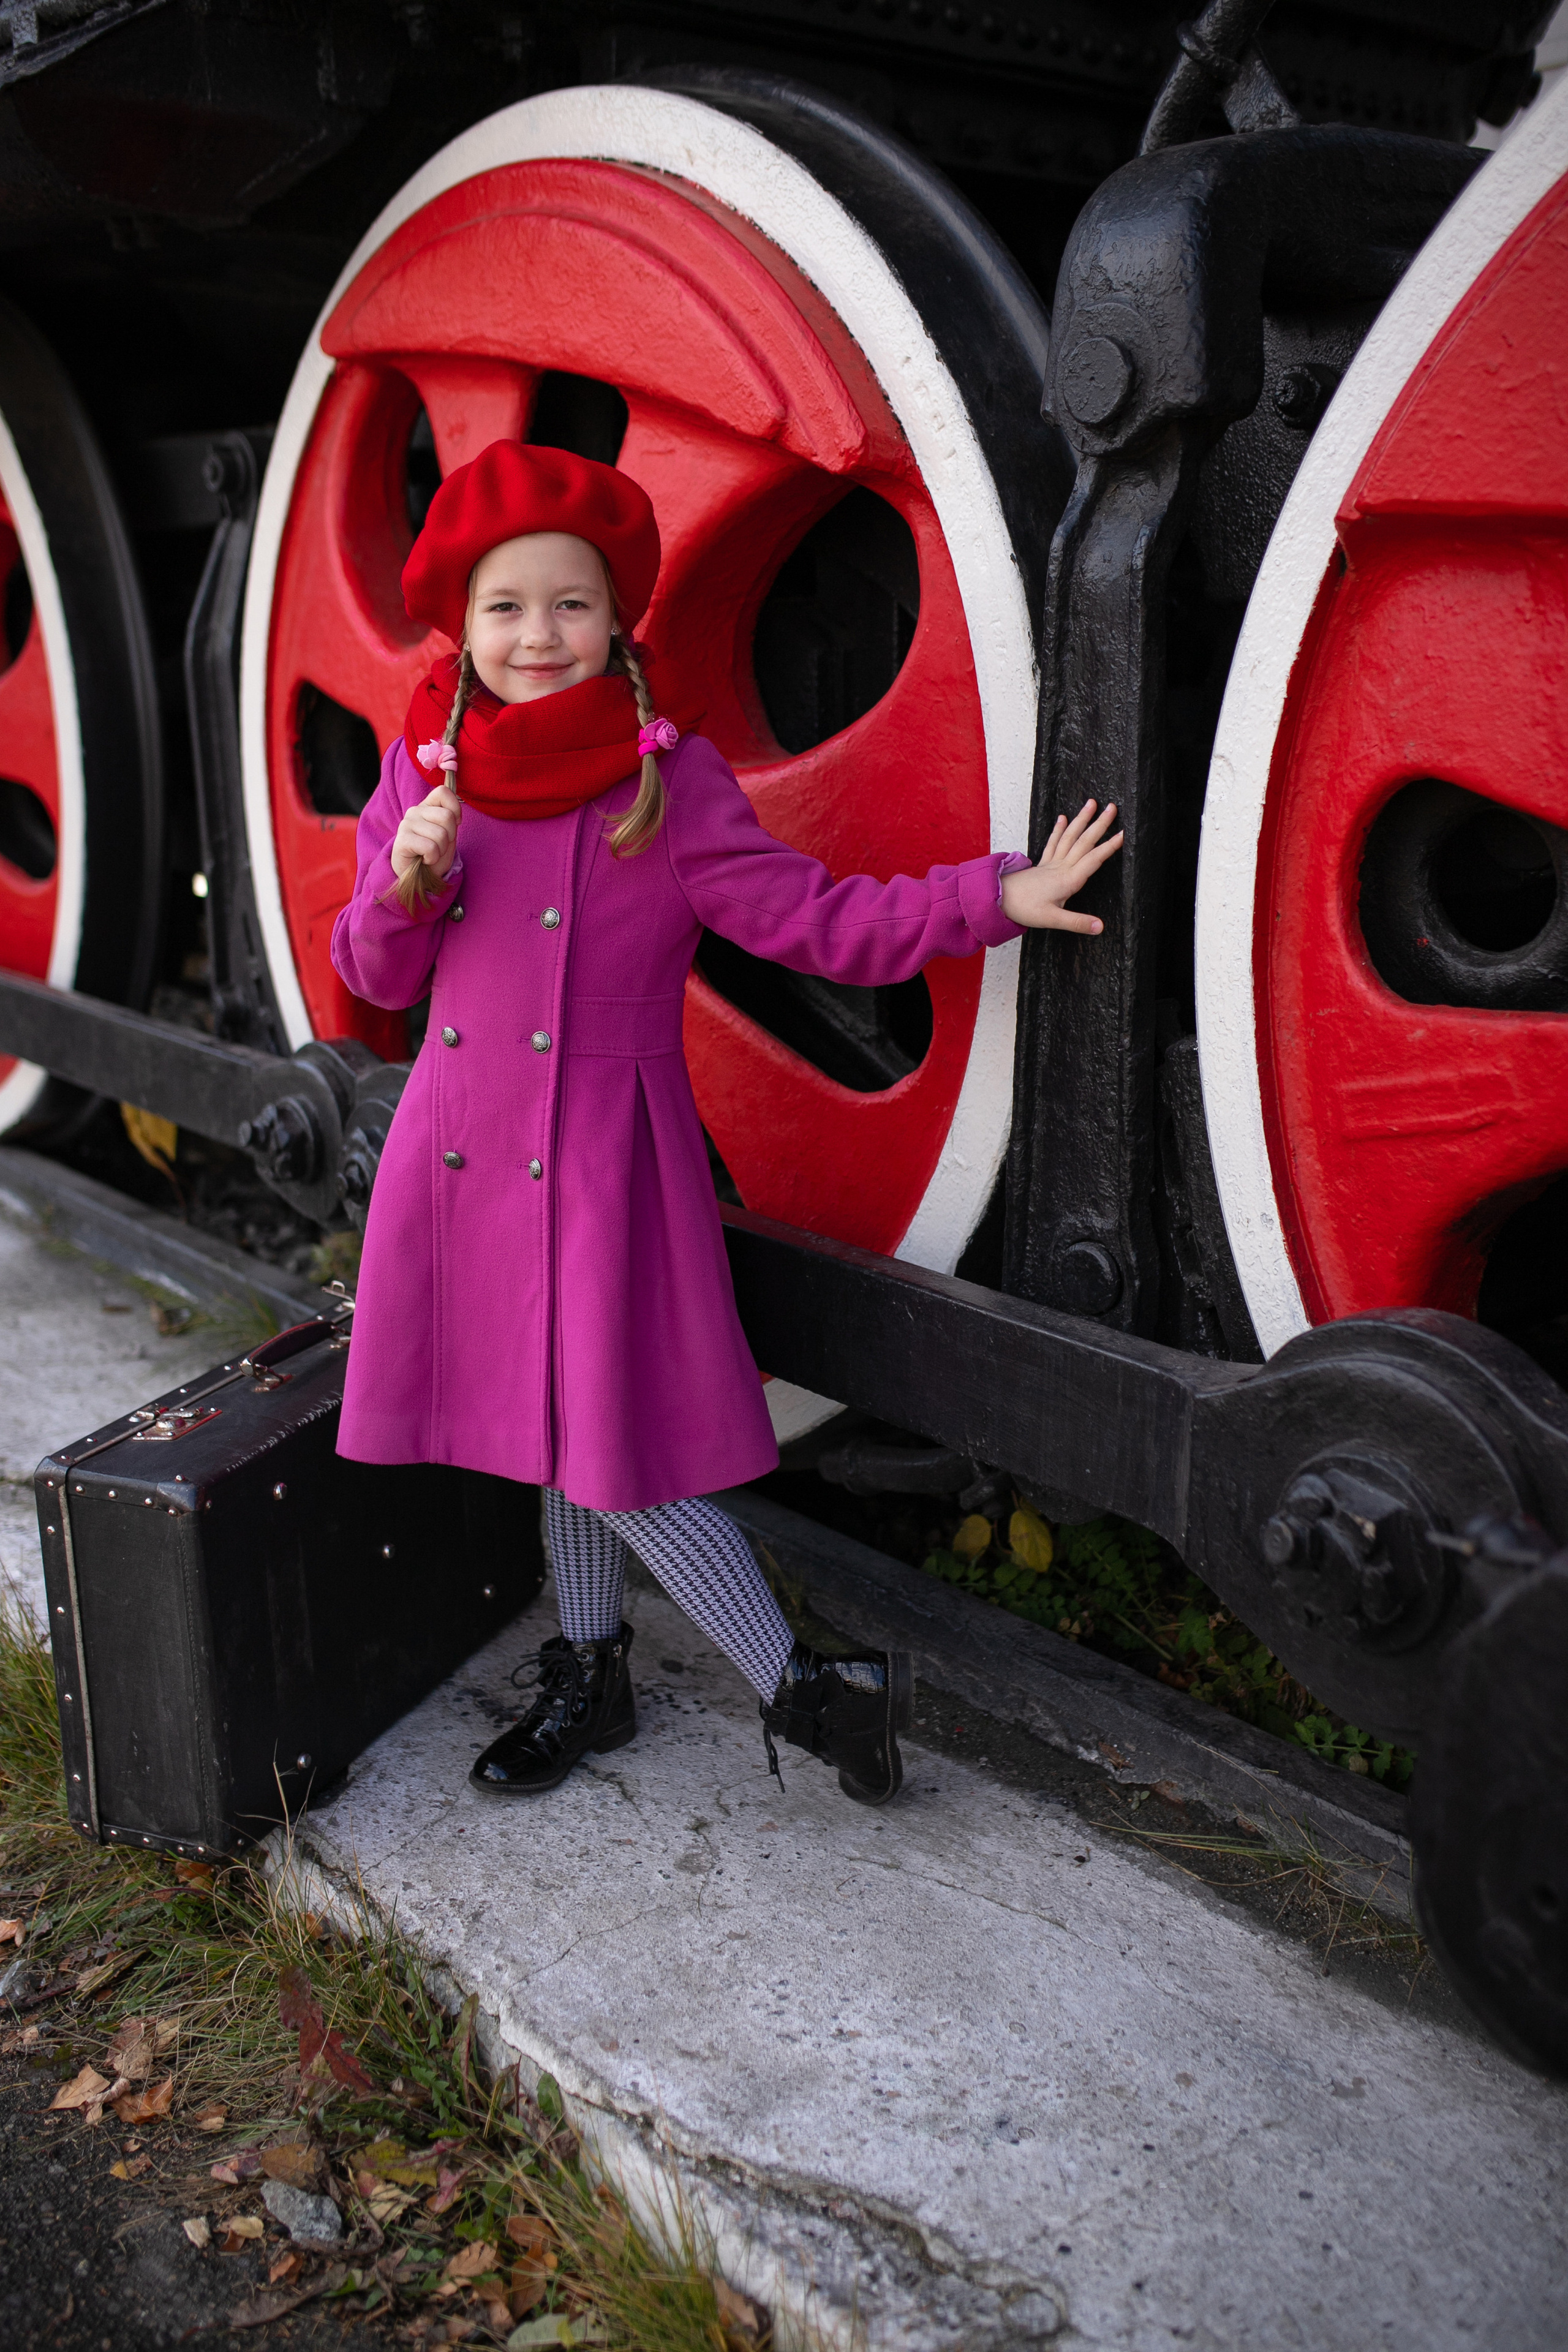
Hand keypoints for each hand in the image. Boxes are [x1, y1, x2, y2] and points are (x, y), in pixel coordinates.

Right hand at [391, 783, 459, 884]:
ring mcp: (406, 824)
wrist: (419, 876)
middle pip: (447, 817)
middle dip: (450, 836)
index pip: (443, 792)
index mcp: (426, 806)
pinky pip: (430, 847)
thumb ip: (451, 817)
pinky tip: (424, 859)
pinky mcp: (402, 840)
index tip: (453, 825)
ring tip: (431, 853)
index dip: (455, 809)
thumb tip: (455, 810)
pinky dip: (432, 857)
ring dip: (441, 849)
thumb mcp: (448, 832)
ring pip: (441, 834)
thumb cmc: (434, 853)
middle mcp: (414, 811)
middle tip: (439, 845)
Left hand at [999, 799, 1123, 933]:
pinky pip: (1053, 843)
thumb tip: (1099, 927)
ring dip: (1081, 820)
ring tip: (1091, 803)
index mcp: (1067, 880)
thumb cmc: (1023, 909)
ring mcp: (1051, 864)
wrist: (997, 899)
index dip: (1109, 847)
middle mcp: (1061, 867)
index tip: (1124, 834)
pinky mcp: (1042, 864)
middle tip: (1113, 808)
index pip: (1093, 860)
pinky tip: (1063, 817)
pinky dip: (1058, 829)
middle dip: (1100, 825)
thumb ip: (1077, 922)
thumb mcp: (1052, 920)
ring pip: (1069, 837)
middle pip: (1084, 842)